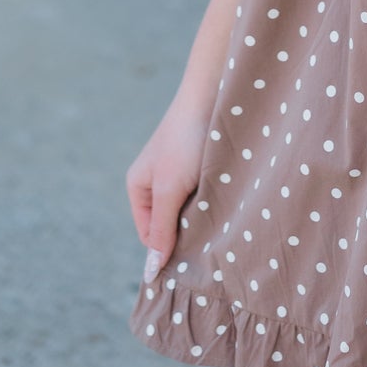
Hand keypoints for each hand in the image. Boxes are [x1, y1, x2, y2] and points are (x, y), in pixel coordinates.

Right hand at [125, 96, 209, 284]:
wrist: (214, 95)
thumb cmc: (185, 142)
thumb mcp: (170, 189)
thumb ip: (161, 229)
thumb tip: (151, 272)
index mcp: (139, 187)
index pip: (150, 235)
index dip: (169, 247)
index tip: (194, 254)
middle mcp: (157, 182)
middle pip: (171, 224)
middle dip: (188, 231)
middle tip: (210, 234)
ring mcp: (180, 174)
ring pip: (190, 211)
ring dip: (203, 216)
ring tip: (219, 212)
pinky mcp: (202, 167)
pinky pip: (205, 195)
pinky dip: (214, 201)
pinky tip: (227, 199)